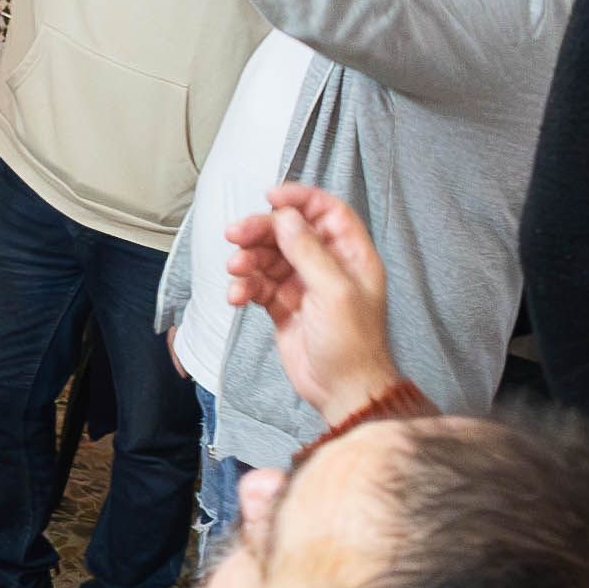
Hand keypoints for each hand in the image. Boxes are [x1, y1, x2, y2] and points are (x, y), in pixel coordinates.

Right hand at [226, 181, 400, 413]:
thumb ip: (309, 251)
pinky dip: (244, 286)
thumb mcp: (334, 291)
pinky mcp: (283, 307)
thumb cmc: (353, 345)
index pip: (326, 212)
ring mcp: (303, 286)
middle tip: (235, 234)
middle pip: (289, 232)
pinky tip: (236, 297)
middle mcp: (327, 266)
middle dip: (261, 230)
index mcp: (351, 256)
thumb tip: (287, 217)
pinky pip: (258, 285)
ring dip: (248, 260)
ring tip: (236, 270)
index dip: (300, 199)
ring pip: (269, 257)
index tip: (271, 197)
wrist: (342, 390)